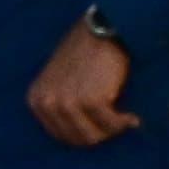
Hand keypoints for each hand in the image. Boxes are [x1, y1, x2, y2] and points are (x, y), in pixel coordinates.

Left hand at [27, 20, 137, 146]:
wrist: (103, 30)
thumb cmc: (85, 51)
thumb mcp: (59, 78)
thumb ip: (60, 101)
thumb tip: (79, 132)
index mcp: (36, 99)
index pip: (58, 134)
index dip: (83, 134)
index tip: (101, 128)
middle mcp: (47, 103)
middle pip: (74, 138)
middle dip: (98, 135)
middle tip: (116, 126)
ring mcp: (67, 103)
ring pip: (92, 136)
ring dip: (112, 131)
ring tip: (125, 121)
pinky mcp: (91, 100)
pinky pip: (110, 124)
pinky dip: (123, 123)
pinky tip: (132, 118)